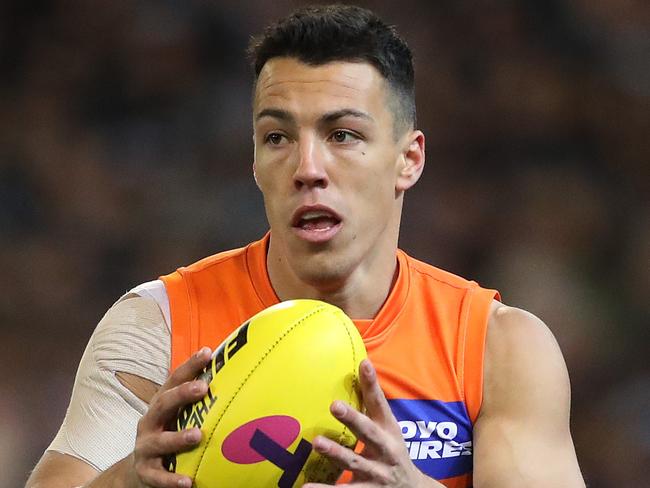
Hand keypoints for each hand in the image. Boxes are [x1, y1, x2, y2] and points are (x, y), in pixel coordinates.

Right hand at [127, 346, 211, 487]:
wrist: (137, 470)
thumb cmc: (167, 433)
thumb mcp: (177, 414)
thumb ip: (196, 400)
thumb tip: (233, 377)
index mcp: (160, 404)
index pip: (174, 380)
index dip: (190, 366)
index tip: (207, 353)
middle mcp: (150, 422)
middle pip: (163, 403)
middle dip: (182, 394)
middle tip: (203, 388)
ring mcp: (146, 447)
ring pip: (160, 441)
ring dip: (177, 438)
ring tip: (197, 435)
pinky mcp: (145, 472)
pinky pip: (158, 477)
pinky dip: (171, 480)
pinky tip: (188, 482)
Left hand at [303, 359, 443, 487]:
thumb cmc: (392, 451)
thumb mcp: (387, 427)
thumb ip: (372, 401)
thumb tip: (362, 363)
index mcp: (388, 430)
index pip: (379, 404)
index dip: (372, 385)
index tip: (363, 365)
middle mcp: (385, 451)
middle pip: (369, 433)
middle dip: (353, 419)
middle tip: (334, 405)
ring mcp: (376, 474)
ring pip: (354, 463)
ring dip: (336, 453)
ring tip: (316, 443)